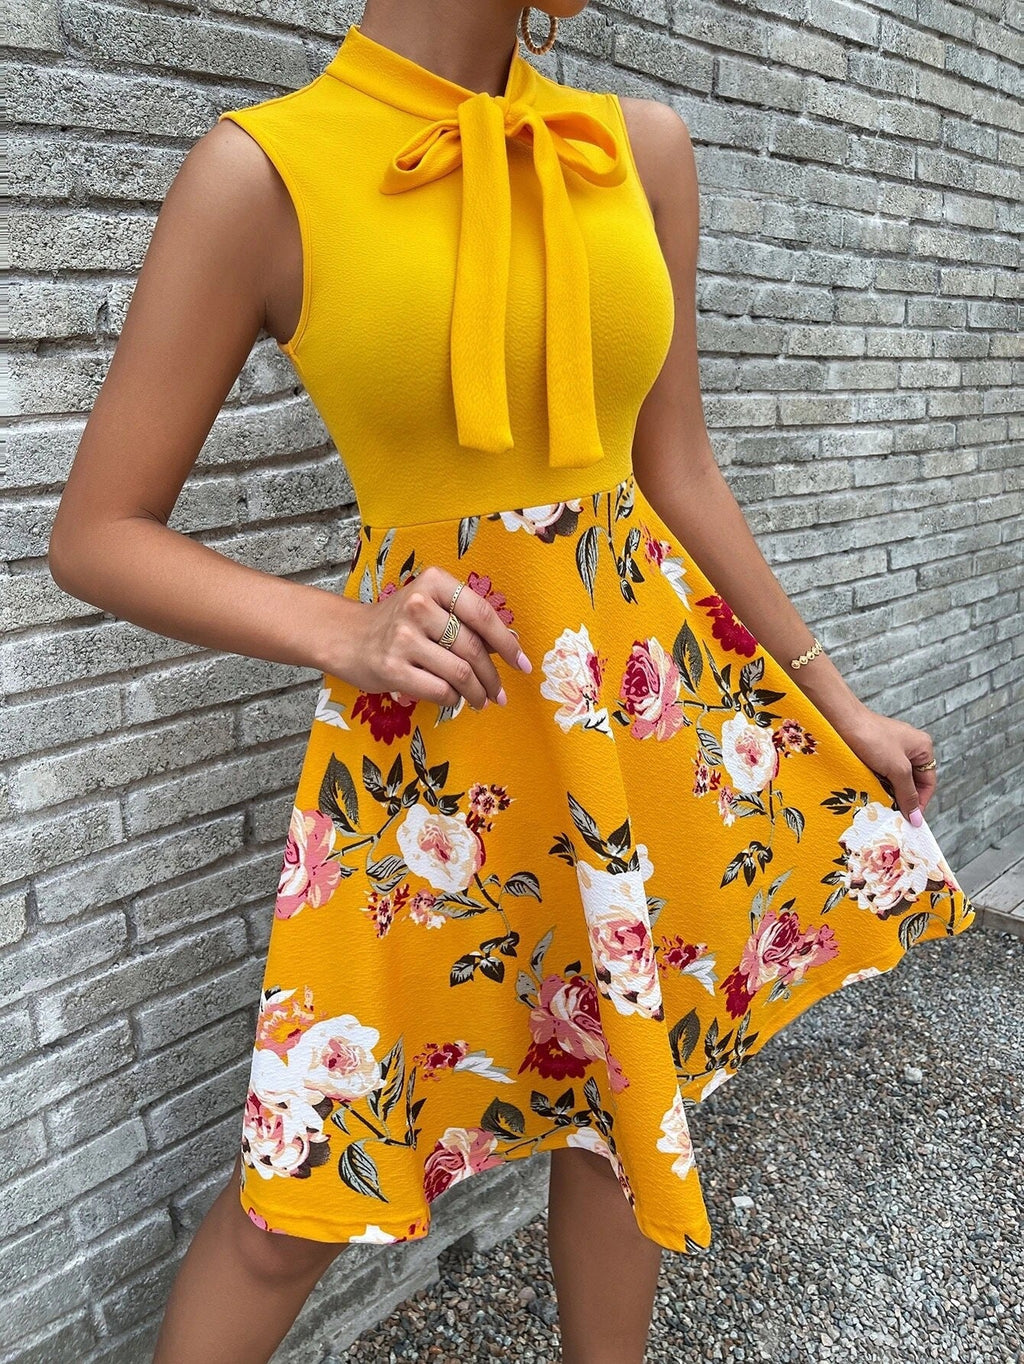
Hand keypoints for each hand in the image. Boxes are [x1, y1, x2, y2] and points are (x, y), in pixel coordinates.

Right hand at [335, 566, 530, 710]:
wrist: (347, 637)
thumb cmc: (398, 623)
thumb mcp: (431, 607)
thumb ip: (465, 621)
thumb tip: (509, 647)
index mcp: (433, 583)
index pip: (482, 614)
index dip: (507, 643)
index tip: (523, 664)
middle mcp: (417, 606)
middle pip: (472, 648)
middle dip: (493, 677)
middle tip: (500, 693)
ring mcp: (403, 638)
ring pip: (459, 673)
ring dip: (478, 693)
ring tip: (482, 700)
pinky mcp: (392, 668)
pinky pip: (439, 690)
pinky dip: (454, 699)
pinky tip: (454, 698)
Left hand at [838, 706, 936, 826]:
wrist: (841, 721)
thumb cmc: (872, 738)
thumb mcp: (897, 769)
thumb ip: (908, 793)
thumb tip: (917, 818)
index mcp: (922, 747)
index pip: (928, 782)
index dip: (921, 802)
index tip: (911, 820)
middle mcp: (909, 748)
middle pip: (912, 782)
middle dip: (904, 798)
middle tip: (894, 817)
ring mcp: (891, 749)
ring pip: (895, 779)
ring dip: (890, 793)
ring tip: (882, 807)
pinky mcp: (875, 752)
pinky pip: (882, 774)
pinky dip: (878, 785)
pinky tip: (871, 794)